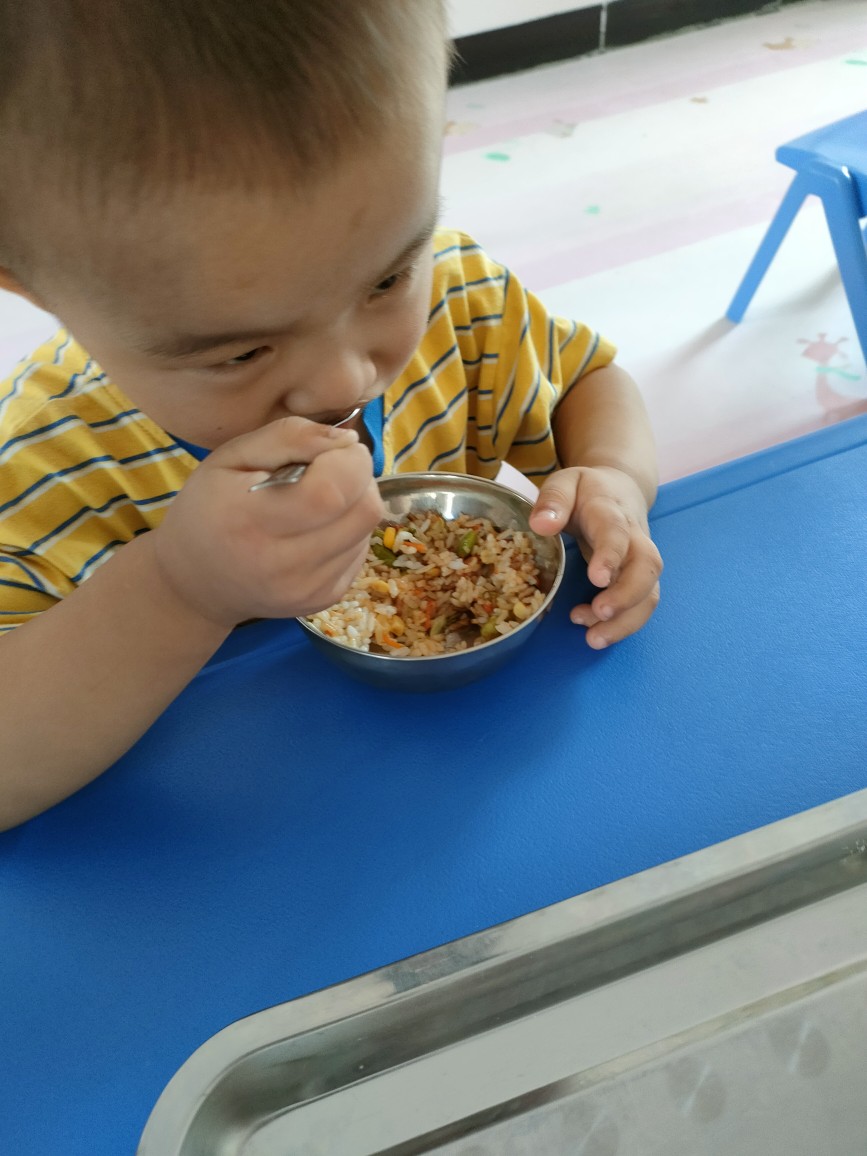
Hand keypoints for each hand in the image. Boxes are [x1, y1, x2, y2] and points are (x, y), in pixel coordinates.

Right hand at [147, 417, 383, 627]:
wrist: (197, 583)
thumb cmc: (208, 508)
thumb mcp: (231, 456)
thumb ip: (289, 437)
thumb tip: (349, 440)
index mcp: (253, 521)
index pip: (333, 491)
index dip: (348, 460)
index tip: (330, 450)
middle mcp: (285, 565)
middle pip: (365, 510)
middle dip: (358, 477)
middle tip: (327, 471)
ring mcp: (309, 589)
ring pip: (368, 529)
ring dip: (354, 503)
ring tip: (316, 501)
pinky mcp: (324, 600)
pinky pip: (360, 551)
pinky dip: (348, 530)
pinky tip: (316, 528)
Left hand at [529, 466, 661, 647]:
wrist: (621, 487)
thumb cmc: (587, 490)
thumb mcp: (564, 482)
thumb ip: (553, 500)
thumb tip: (542, 525)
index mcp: (610, 510)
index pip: (616, 532)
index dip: (610, 555)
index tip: (597, 579)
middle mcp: (634, 535)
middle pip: (647, 565)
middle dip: (627, 595)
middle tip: (599, 614)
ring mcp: (640, 558)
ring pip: (650, 591)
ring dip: (626, 620)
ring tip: (593, 639)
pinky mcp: (640, 576)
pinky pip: (643, 603)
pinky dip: (623, 624)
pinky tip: (594, 632)